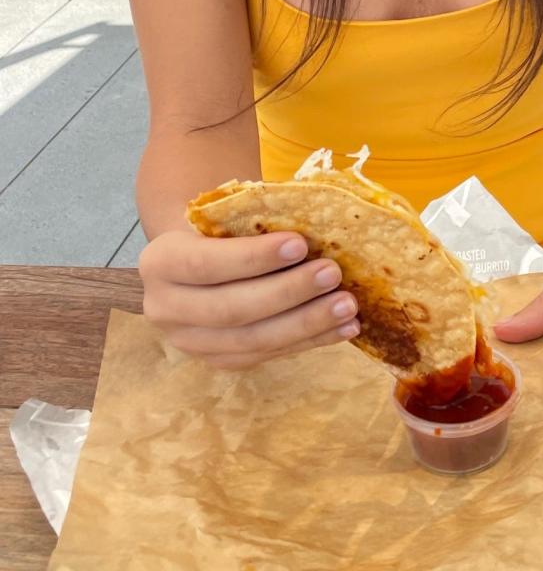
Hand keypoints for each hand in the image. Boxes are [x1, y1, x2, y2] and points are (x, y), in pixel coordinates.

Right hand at [139, 229, 358, 368]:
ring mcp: (192, 343)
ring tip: (348, 305)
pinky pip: (269, 356)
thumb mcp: (224, 214)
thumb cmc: (221, 226)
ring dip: (306, 324)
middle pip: (232, 309)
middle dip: (288, 293)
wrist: (199, 256)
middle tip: (333, 274)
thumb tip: (319, 221)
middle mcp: (165, 309)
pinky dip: (310, 341)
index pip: (206, 264)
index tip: (300, 244)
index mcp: (160, 262)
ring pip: (252, 341)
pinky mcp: (220, 361)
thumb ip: (256, 217)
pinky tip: (345, 327)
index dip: (254, 257)